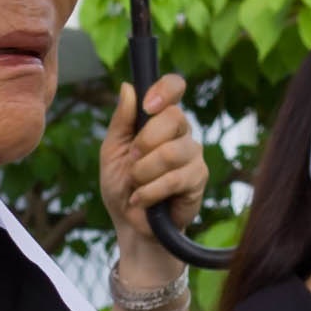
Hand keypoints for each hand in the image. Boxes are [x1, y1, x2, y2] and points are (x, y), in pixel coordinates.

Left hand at [99, 73, 206, 266]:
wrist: (129, 223)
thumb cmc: (121, 184)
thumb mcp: (112, 150)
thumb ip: (121, 121)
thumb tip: (128, 87)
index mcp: (159, 120)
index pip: (174, 87)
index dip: (165, 89)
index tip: (147, 105)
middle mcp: (182, 133)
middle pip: (174, 117)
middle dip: (143, 143)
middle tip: (132, 161)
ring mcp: (193, 155)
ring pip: (172, 152)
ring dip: (143, 172)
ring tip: (136, 185)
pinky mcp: (198, 179)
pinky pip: (175, 179)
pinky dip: (149, 192)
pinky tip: (142, 200)